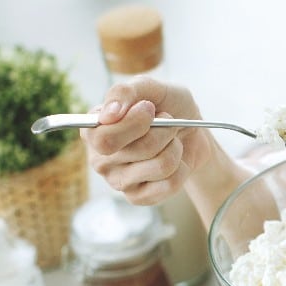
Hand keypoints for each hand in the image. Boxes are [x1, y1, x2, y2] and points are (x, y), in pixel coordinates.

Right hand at [82, 76, 211, 204]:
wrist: (192, 132)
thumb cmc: (167, 107)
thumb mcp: (149, 87)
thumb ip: (125, 92)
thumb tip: (109, 113)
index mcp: (93, 130)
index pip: (104, 138)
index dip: (133, 123)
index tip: (150, 108)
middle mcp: (99, 158)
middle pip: (136, 150)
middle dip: (162, 132)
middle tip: (169, 122)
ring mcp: (118, 181)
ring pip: (159, 166)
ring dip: (175, 147)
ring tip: (172, 140)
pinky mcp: (138, 198)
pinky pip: (169, 184)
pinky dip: (181, 167)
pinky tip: (174, 161)